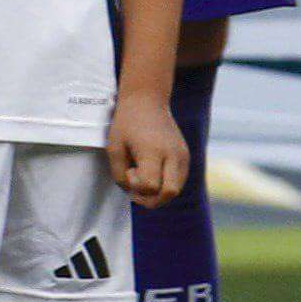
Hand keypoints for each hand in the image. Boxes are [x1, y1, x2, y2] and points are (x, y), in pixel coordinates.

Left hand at [110, 93, 188, 208]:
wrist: (148, 101)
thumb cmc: (127, 124)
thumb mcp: (114, 149)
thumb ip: (120, 175)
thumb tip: (134, 192)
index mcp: (154, 152)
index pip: (150, 186)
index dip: (135, 187)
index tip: (129, 170)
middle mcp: (174, 155)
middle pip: (170, 193)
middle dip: (150, 199)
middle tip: (136, 187)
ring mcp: (183, 155)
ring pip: (176, 190)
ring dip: (158, 193)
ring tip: (145, 177)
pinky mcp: (186, 156)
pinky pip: (179, 181)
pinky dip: (165, 185)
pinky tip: (153, 173)